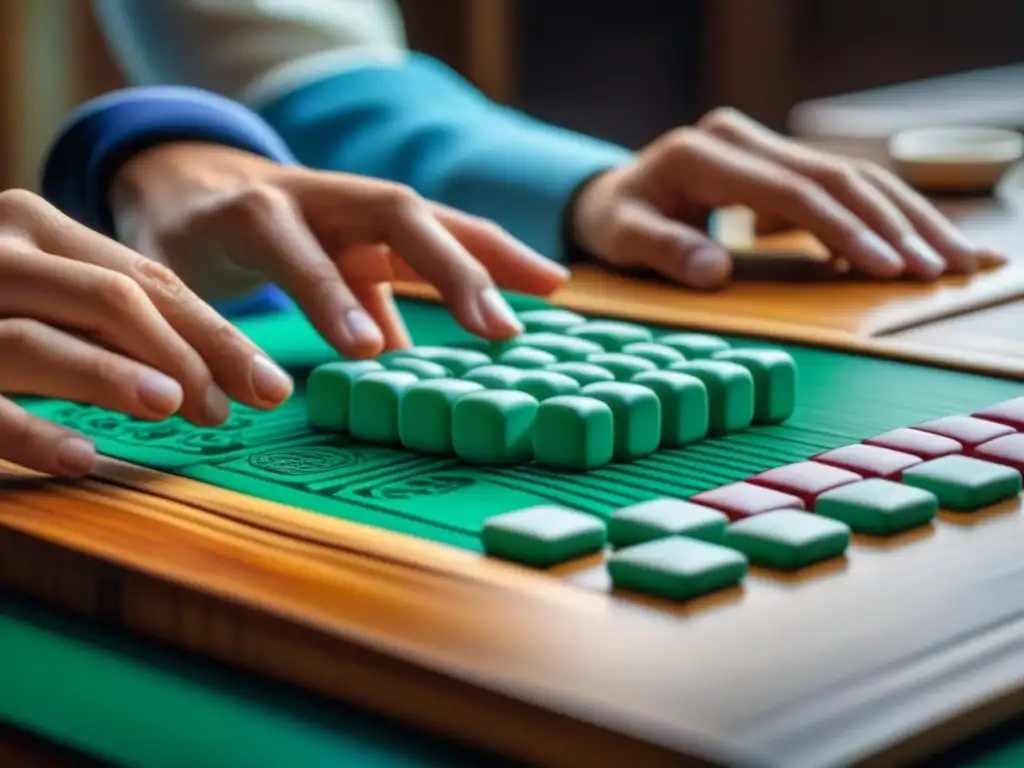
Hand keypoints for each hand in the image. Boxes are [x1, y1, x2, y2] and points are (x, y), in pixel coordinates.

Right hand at [0, 189, 292, 476]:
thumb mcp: (48, 294)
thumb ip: (112, 318)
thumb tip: (217, 378)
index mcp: (36, 228)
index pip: (148, 281)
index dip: (217, 335)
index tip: (271, 385)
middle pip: (110, 298)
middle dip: (184, 353)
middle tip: (232, 406)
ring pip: (41, 338)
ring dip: (112, 376)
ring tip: (175, 406)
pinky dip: (28, 430)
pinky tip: (81, 456)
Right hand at [111, 143, 568, 357]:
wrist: (176, 185)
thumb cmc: (271, 234)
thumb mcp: (331, 267)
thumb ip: (371, 301)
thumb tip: (407, 353)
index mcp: (372, 218)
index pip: (446, 228)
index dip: (499, 253)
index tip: (554, 285)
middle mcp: (341, 201)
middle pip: (409, 216)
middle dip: (458, 268)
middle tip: (501, 327)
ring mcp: (287, 202)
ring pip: (340, 230)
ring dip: (355, 292)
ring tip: (379, 350)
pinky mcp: (233, 216)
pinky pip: (274, 255)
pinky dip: (309, 297)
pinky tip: (333, 343)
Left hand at [570, 107, 1001, 288]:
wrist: (610, 196)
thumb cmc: (614, 219)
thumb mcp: (621, 237)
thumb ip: (663, 251)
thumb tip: (715, 272)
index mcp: (705, 152)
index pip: (790, 190)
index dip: (843, 229)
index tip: (888, 266)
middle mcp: (742, 138)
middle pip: (835, 176)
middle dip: (895, 224)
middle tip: (945, 266)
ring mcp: (763, 146)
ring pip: (850, 175)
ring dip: (905, 217)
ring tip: (954, 256)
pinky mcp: (777, 163)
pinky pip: (839, 188)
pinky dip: (882, 215)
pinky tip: (915, 246)